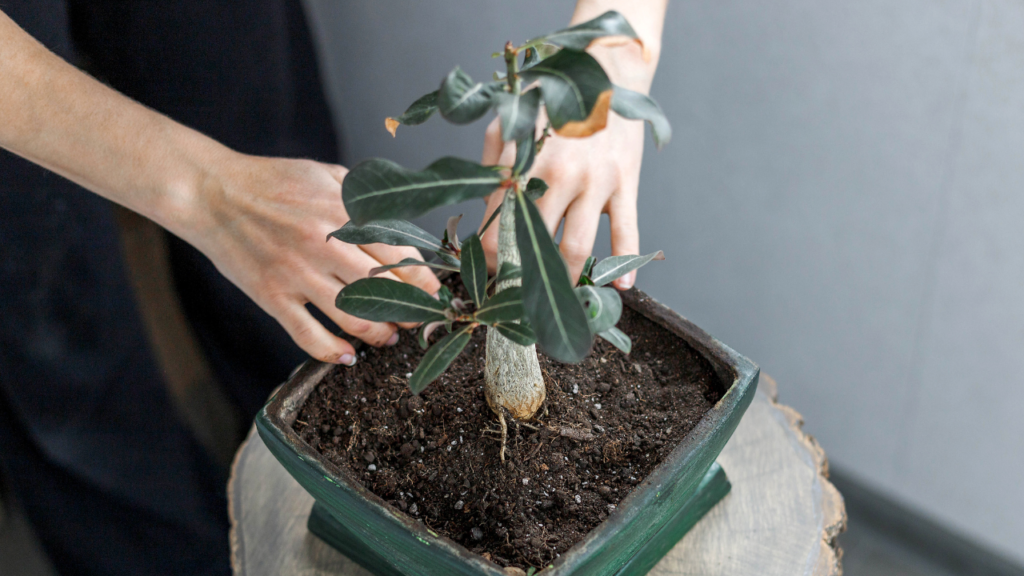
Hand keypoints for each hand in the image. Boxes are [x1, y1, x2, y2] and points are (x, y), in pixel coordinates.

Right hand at [184, 154, 440, 364]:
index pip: (398, 256)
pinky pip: (308, 336)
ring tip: (389, 337)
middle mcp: (323, 245)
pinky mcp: (271, 296)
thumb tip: (400, 230)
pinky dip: (333, 353)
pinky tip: (347, 356)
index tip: (434, 292)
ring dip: (379, 334)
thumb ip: (363, 201)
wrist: (211, 192)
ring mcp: (296, 273)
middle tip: (418, 320)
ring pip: (353, 318)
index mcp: (341, 213)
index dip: (423, 280)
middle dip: (410, 311)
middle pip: (383, 291)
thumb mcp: (326, 174)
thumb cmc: (273, 181)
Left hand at [479, 110, 645, 289]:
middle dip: (523, 274)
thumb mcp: (512, 121)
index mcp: (524, 160)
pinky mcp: (626, 183)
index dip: (490, 254)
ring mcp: (595, 181)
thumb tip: (484, 212)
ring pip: (577, 247)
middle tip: (520, 292)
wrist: (607, 71)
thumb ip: (494, 163)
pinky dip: (625, 263)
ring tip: (560, 296)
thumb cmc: (553, 101)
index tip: (490, 270)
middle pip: (534, 241)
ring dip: (566, 279)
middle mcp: (558, 174)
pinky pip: (626, 231)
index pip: (498, 221)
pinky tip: (620, 285)